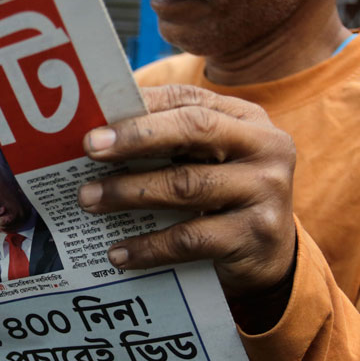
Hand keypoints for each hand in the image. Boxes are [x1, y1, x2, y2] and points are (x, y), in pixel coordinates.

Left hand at [78, 84, 296, 300]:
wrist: (270, 259)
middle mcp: (264, 147)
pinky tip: (118, 252)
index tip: (97, 120)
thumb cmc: (223, 199)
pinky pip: (191, 238)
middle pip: (194, 129)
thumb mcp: (207, 162)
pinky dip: (149, 246)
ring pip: (186, 185)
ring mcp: (265, 191)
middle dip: (136, 138)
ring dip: (130, 192)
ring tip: (90, 200)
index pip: (189, 101)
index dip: (142, 108)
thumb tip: (99, 133)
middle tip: (90, 148)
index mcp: (246, 119)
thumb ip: (170, 143)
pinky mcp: (255, 235)